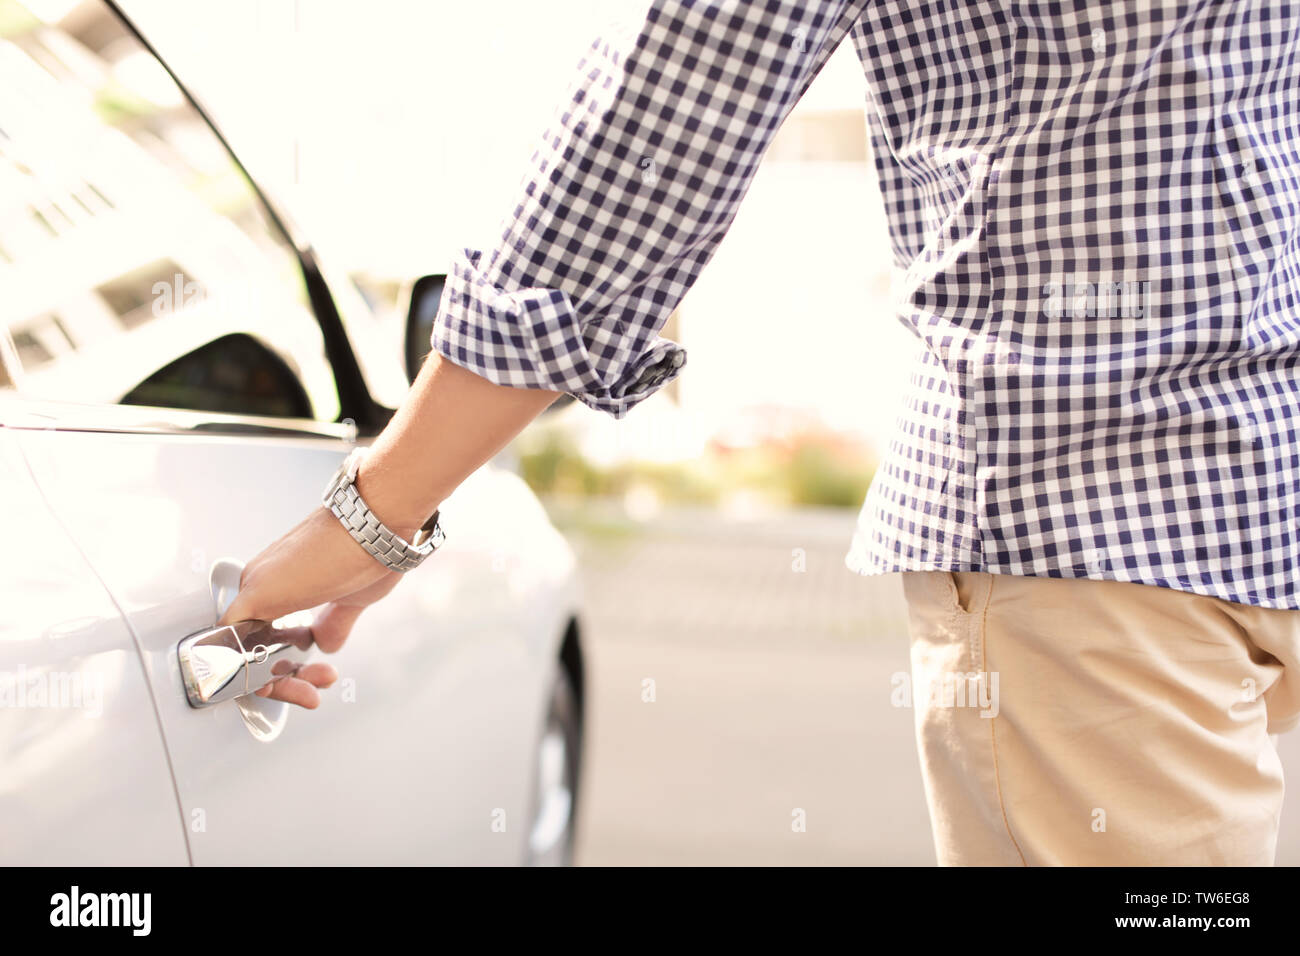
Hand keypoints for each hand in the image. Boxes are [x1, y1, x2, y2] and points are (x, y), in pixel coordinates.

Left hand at [219, 506, 405, 708]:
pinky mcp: (256, 595)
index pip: (270, 630)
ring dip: (277, 681)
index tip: (312, 675)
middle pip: (256, 643)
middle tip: (313, 689)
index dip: (289, 660)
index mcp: (284, 580)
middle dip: (286, 678)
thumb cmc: (370, 546)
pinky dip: (244, 668)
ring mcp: (256, 587)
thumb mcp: (353, 598)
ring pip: (247, 647)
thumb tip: (326, 642)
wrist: (377, 522)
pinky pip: (232, 641)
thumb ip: (334, 620)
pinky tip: (266, 684)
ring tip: (310, 691)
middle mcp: (263, 580)